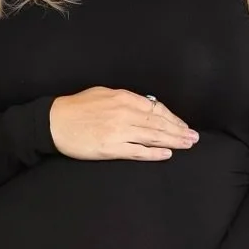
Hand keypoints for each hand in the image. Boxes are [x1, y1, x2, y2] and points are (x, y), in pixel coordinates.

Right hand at [49, 87, 198, 161]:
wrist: (53, 122)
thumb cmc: (76, 107)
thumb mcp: (102, 93)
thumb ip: (125, 99)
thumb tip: (146, 105)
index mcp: (122, 98)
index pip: (155, 108)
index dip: (172, 118)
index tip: (183, 125)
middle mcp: (123, 113)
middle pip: (158, 123)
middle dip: (179, 130)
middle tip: (194, 138)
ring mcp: (118, 132)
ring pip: (152, 137)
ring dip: (173, 141)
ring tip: (187, 145)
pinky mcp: (110, 148)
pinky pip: (137, 152)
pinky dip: (154, 153)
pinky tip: (166, 154)